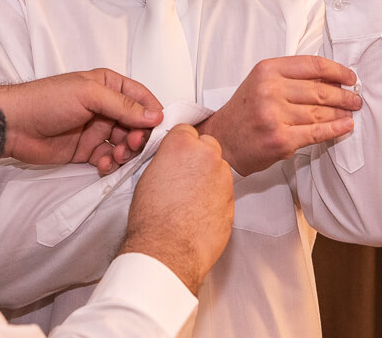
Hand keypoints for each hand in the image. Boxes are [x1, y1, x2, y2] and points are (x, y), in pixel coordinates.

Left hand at [0, 70, 163, 172]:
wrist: (14, 125)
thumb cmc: (47, 100)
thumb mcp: (88, 95)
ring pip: (124, 144)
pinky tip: (102, 165)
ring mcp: (96, 129)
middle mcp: (106, 107)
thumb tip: (155, 115)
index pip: (141, 98)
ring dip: (125, 152)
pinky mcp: (87, 150)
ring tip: (117, 157)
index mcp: (109, 86)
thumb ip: (123, 106)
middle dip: (139, 137)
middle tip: (132, 145)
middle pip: (136, 124)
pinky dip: (110, 164)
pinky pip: (108, 159)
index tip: (160, 128)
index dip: (153, 113)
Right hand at [120, 124, 233, 293]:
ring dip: (209, 178)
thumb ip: (166, 160)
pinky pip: (225, 191)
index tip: (178, 155)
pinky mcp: (233, 198)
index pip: (187, 130)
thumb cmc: (152, 219)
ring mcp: (223, 177)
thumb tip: (172, 161)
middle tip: (185, 176)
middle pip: (208, 145)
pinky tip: (200, 212)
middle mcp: (207, 155)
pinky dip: (216, 198)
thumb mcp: (148, 176)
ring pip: (219, 168)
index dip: (181, 144)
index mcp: (182, 144)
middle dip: (199, 157)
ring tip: (190, 199)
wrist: (168, 251)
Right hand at [196, 56, 361, 176]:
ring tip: (351, 112)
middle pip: (320, 90)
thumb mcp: (262, 82)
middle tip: (355, 99)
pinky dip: (336, 129)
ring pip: (321, 112)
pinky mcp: (281, 139)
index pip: (312, 65)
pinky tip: (345, 126)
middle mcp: (270, 90)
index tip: (349, 77)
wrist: (223, 141)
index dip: (337, 71)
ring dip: (342, 113)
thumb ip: (291, 77)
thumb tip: (333, 80)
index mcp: (267, 70)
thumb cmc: (245, 111)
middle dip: (344, 95)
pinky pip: (317, 132)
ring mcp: (275, 115)